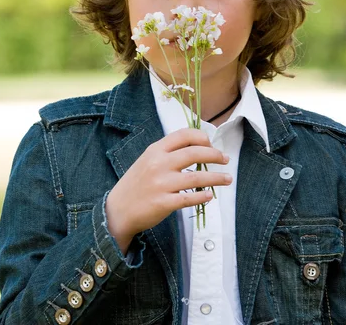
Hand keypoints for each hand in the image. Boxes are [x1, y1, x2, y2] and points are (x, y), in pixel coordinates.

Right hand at [105, 128, 230, 253]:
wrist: (117, 210)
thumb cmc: (136, 184)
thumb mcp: (147, 160)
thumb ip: (167, 152)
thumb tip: (197, 147)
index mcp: (155, 150)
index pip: (184, 135)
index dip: (202, 137)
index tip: (211, 144)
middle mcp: (159, 164)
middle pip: (195, 153)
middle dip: (215, 156)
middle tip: (225, 160)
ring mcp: (161, 184)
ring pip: (197, 177)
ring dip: (216, 178)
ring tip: (228, 179)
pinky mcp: (163, 203)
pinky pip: (189, 198)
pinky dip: (203, 196)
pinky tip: (210, 195)